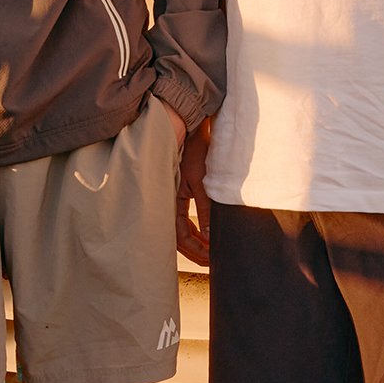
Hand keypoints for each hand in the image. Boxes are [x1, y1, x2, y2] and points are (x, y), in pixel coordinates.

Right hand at [175, 117, 211, 266]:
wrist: (194, 121)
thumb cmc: (195, 147)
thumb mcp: (202, 181)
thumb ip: (207, 210)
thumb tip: (211, 237)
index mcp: (169, 198)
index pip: (180, 236)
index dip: (196, 251)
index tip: (212, 260)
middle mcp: (169, 198)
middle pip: (179, 236)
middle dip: (196, 251)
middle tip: (214, 262)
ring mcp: (176, 193)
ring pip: (183, 228)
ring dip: (198, 241)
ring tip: (214, 251)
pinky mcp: (184, 187)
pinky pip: (187, 216)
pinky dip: (198, 227)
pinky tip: (210, 232)